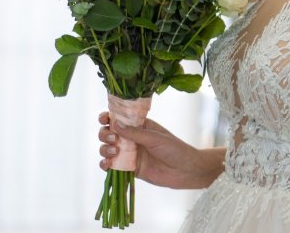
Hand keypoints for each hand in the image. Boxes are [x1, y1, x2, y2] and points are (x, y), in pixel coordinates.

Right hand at [97, 112, 223, 189]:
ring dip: (105, 149)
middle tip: (114, 139)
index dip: (108, 117)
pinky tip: (107, 165)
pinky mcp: (128, 168)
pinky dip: (105, 164)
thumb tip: (115, 123)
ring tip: (114, 152)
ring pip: (107, 149)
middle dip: (105, 134)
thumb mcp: (156, 138)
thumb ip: (135, 133)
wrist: (185, 171)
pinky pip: (111, 166)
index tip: (104, 119)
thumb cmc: (175, 150)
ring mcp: (129, 153)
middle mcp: (132, 138)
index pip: (119, 119)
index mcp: (140, 126)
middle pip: (109, 133)